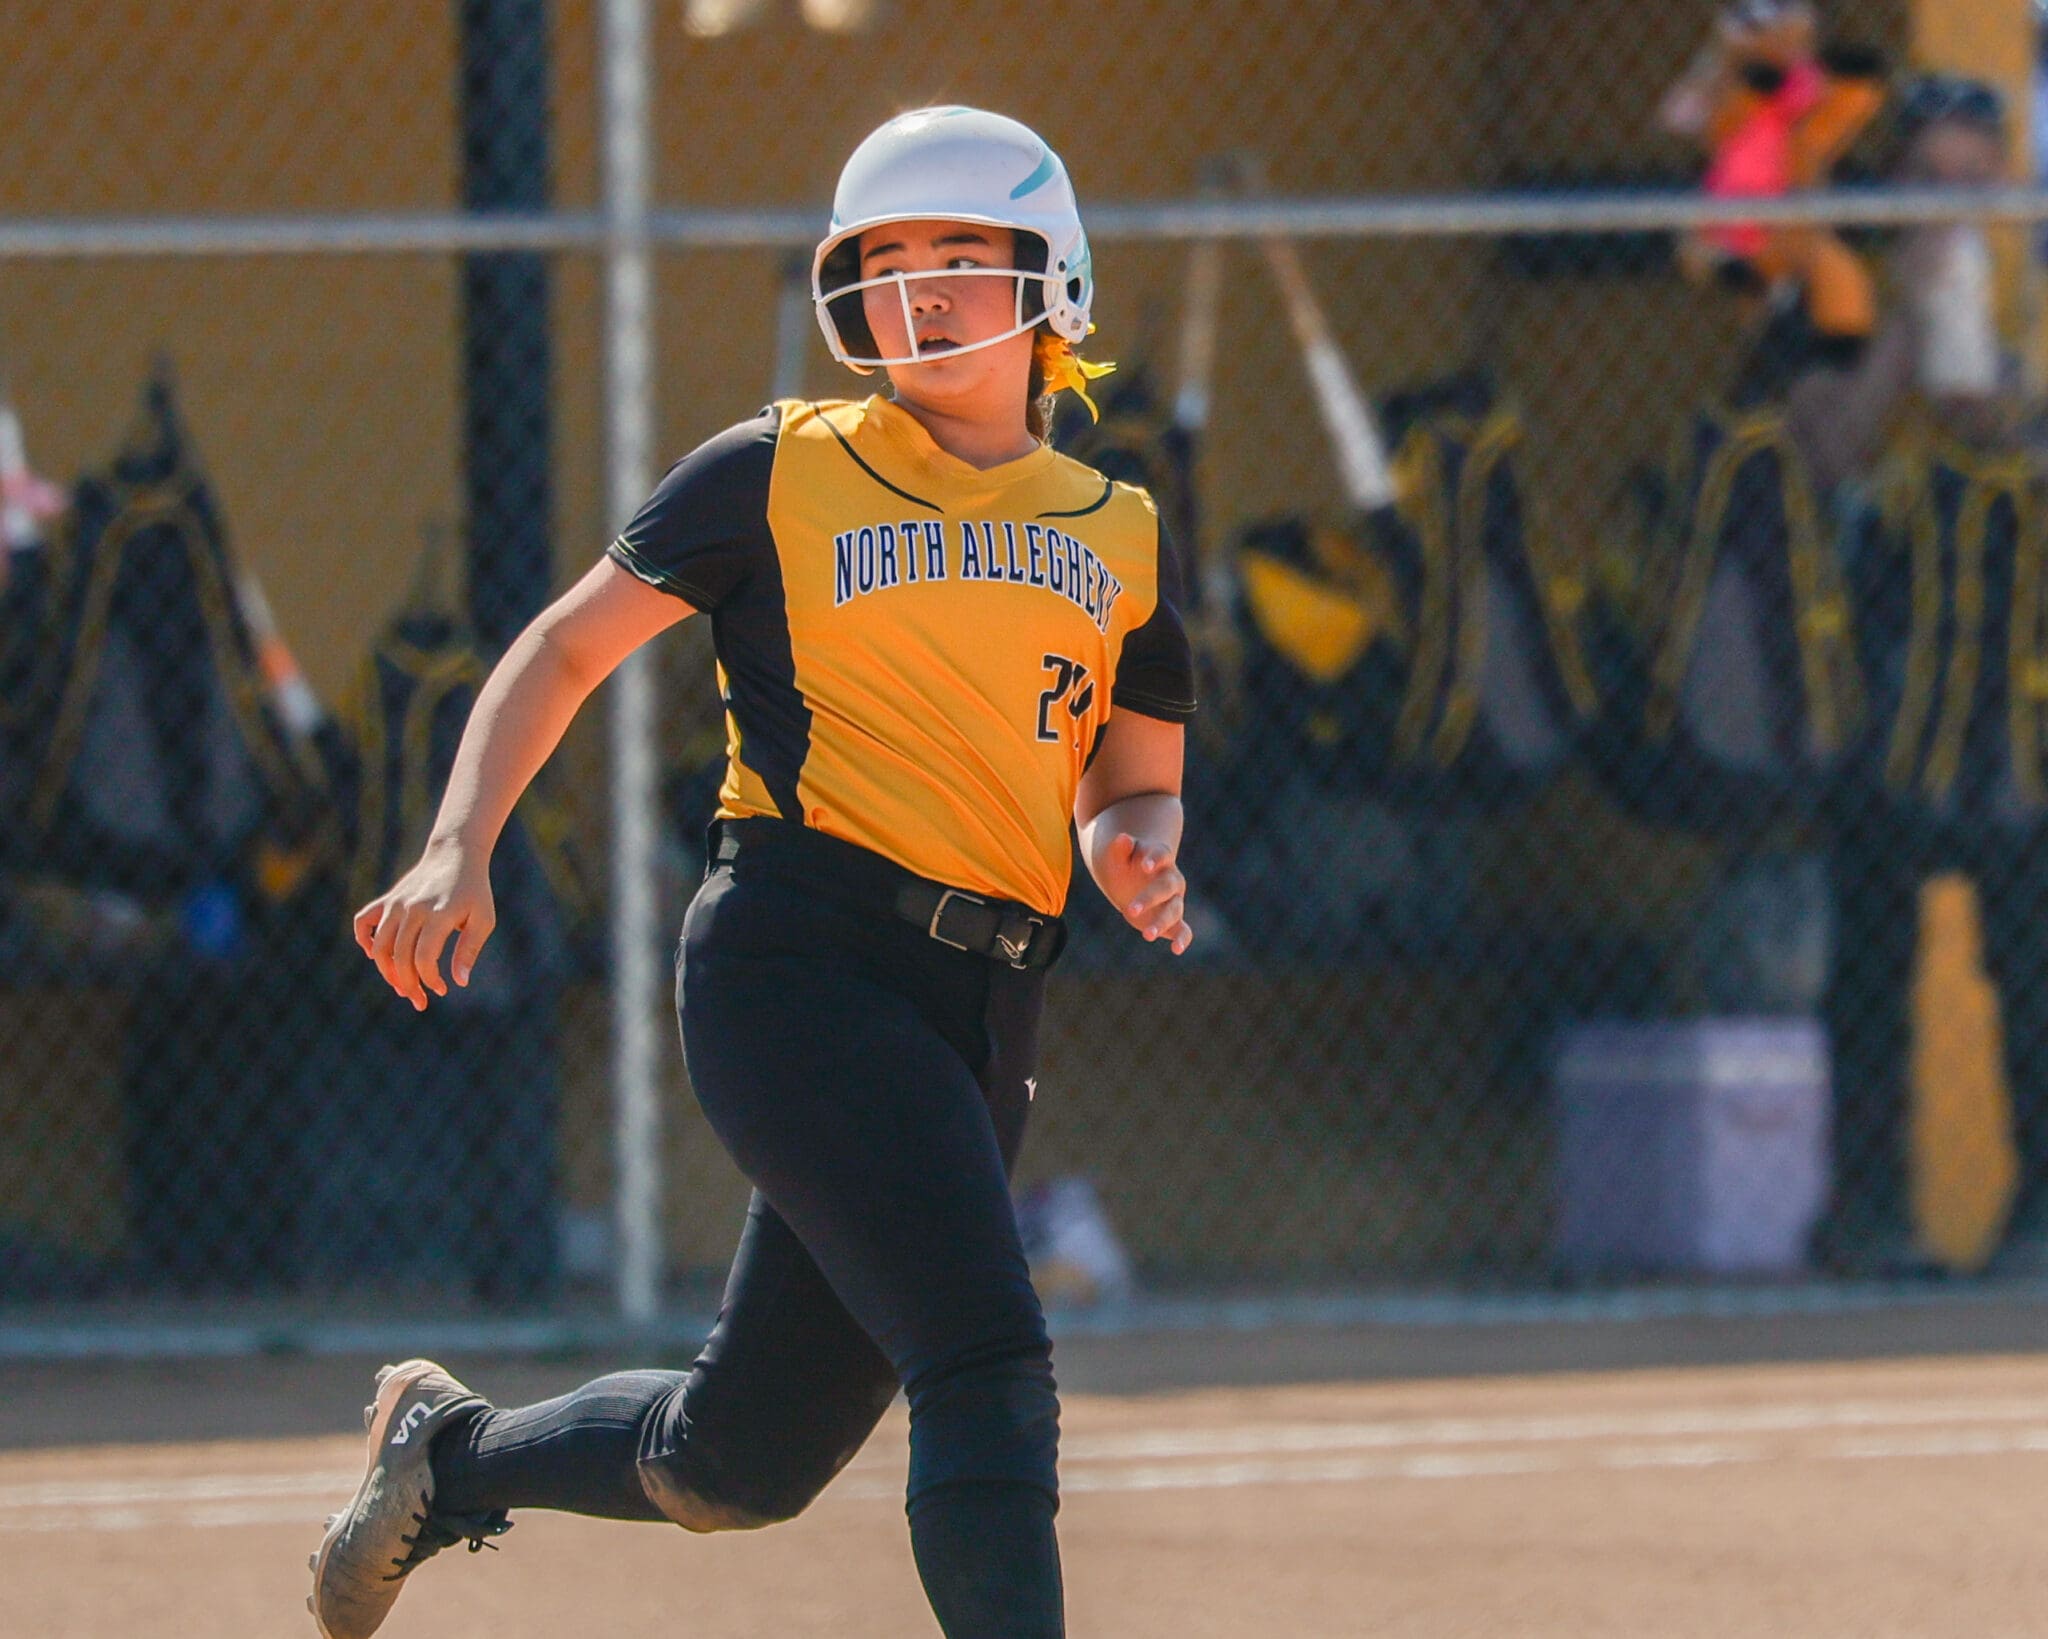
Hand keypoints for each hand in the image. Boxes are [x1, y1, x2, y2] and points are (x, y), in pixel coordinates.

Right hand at [352, 840, 496, 1010]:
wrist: (455, 854)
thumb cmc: (473, 891)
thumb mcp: (483, 919)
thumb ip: (469, 950)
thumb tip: (459, 982)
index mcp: (440, 914)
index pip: (424, 957)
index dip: (429, 979)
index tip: (442, 989)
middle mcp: (413, 909)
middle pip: (400, 956)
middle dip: (408, 985)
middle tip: (420, 1002)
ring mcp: (396, 904)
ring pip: (380, 946)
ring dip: (387, 972)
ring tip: (402, 987)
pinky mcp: (387, 900)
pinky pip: (363, 922)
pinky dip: (364, 940)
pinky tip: (375, 955)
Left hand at [1095, 831, 1194, 955]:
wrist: (1129, 875)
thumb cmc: (1123, 861)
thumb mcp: (1117, 853)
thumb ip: (1120, 848)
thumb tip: (1123, 839)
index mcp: (1159, 857)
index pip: (1161, 855)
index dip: (1154, 860)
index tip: (1144, 866)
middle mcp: (1171, 878)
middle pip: (1166, 887)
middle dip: (1149, 899)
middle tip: (1129, 910)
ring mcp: (1173, 899)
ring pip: (1174, 910)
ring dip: (1161, 923)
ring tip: (1146, 935)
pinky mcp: (1173, 919)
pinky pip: (1183, 929)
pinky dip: (1182, 939)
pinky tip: (1176, 950)